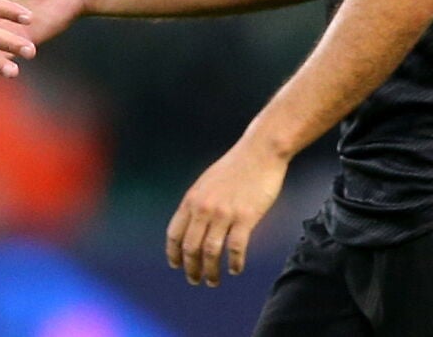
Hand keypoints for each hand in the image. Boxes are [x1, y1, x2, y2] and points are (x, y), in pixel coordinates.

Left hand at [166, 137, 288, 286]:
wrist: (260, 152)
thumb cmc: (236, 166)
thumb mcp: (206, 182)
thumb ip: (198, 203)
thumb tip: (192, 224)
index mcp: (192, 199)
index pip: (174, 234)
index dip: (173, 253)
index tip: (176, 265)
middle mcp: (204, 208)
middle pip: (190, 247)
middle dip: (191, 268)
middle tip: (195, 280)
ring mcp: (224, 213)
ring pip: (211, 252)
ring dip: (210, 271)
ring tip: (213, 281)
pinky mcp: (245, 217)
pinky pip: (236, 248)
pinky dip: (234, 263)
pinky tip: (236, 269)